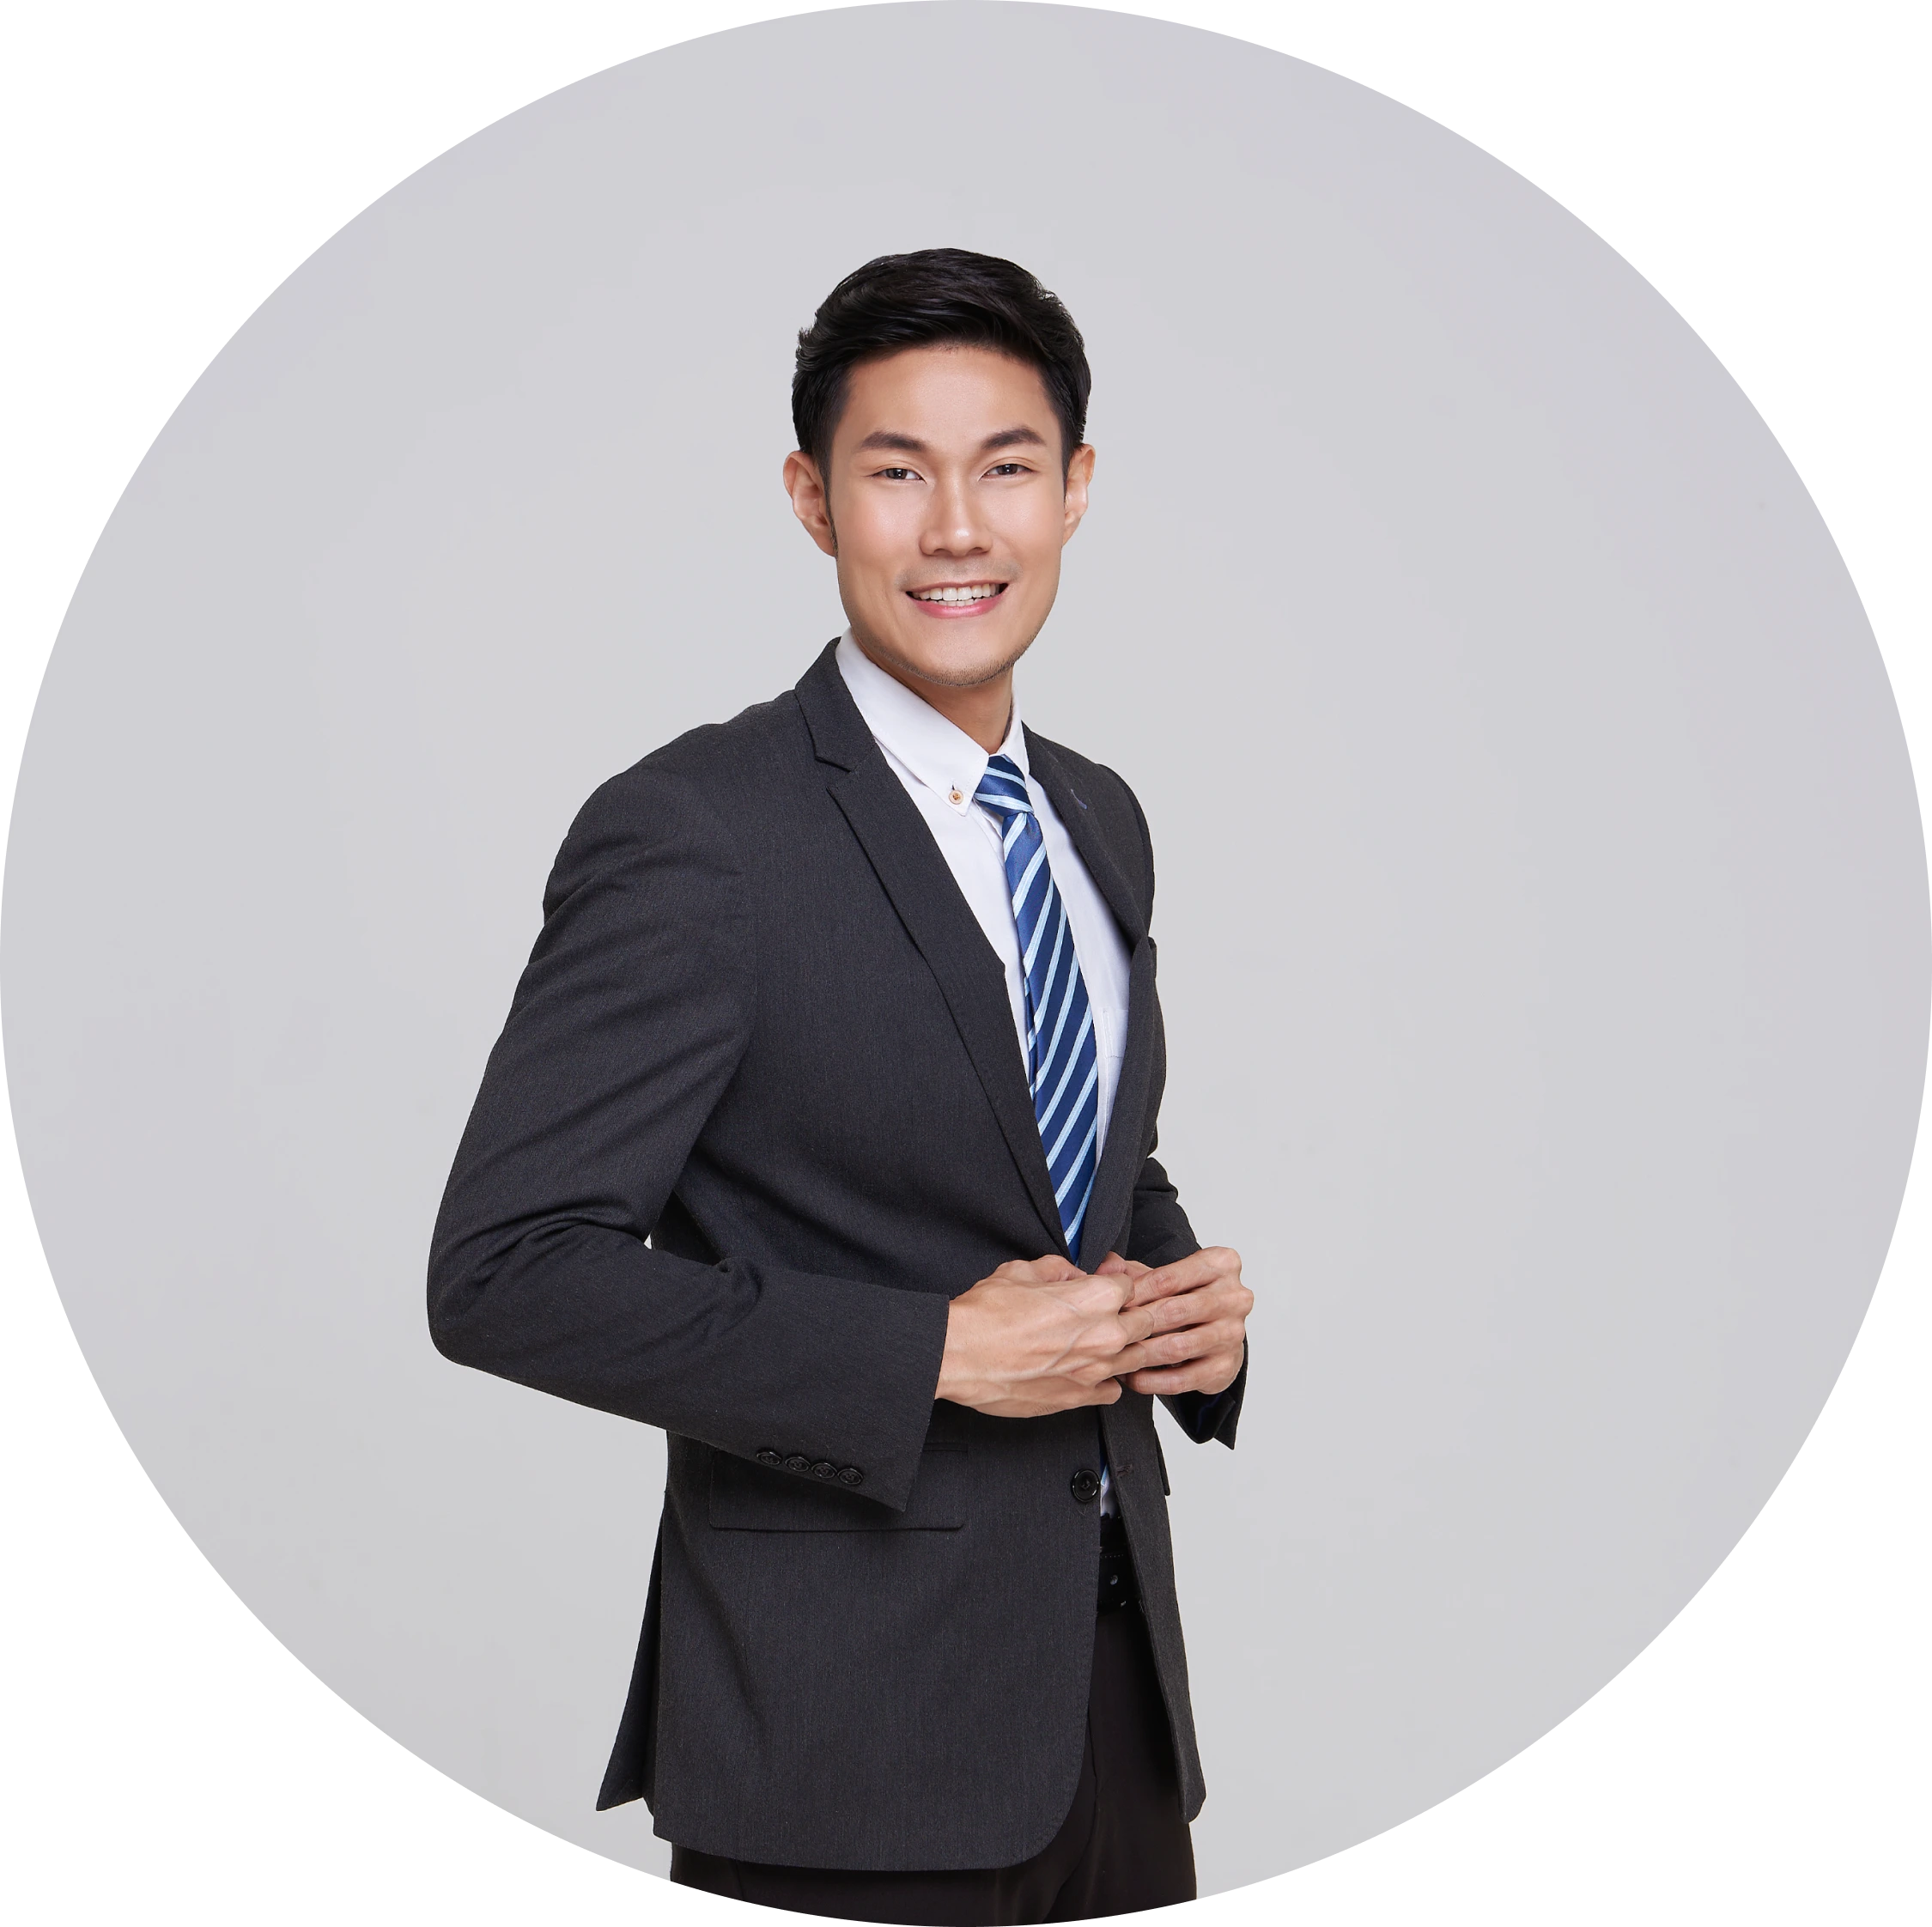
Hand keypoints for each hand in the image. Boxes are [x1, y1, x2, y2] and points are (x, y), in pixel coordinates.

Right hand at [938, 1256, 1155, 1418]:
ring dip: (1127, 1347)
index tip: (1109, 1284)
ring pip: (1138, 1358)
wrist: (960, 1356)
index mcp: (1096, 1297)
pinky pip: (1114, 1390)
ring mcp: (1096, 1370)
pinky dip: (1108, 1380)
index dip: (1120, 1281)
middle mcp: (1105, 1334)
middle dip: (1134, 1313)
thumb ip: (1058, 1269)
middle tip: (1115, 1311)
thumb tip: (1071, 1274)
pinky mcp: (1080, 1397)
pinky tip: (1093, 1371)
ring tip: (1107, 1341)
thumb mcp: (1022, 1271)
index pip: (1132, 1284)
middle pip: (1146, 1321)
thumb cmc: (986, 1315)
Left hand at [1094, 1247, 1249, 1397]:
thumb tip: (1106, 1266)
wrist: (1220, 1332)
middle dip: (1137, 1323)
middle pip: (1175, 1311)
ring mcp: (1234, 1333)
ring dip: (1142, 1354)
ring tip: (1117, 1356)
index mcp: (1221, 1264)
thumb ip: (1133, 1271)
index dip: (1134, 1293)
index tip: (1110, 1305)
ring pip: (1178, 1347)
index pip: (1168, 1278)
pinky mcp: (1227, 1366)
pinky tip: (1133, 1377)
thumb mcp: (1164, 1275)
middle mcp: (1235, 1297)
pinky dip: (1153, 1381)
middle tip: (1110, 1332)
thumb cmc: (1189, 1297)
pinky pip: (1182, 1379)